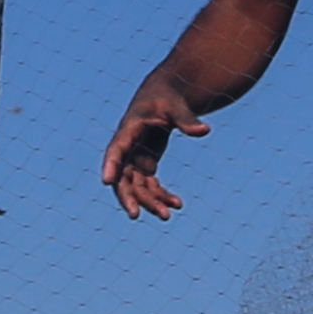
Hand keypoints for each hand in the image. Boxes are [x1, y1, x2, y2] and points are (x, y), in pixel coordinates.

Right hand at [104, 94, 215, 220]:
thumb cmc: (167, 98)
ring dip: (150, 201)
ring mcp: (135, 159)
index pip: (116, 150)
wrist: (165, 98)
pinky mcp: (145, 165)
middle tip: (135, 214)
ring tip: (167, 215)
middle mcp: (128, 148)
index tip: (107, 181)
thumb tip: (205, 130)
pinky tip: (177, 204)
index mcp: (129, 130)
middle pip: (122, 176)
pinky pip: (150, 185)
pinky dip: (161, 195)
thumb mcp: (176, 106)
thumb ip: (187, 120)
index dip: (111, 165)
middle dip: (128, 196)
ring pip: (137, 186)